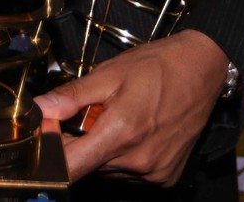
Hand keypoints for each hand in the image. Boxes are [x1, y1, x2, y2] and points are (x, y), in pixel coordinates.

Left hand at [33, 30, 230, 185]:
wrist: (203, 68)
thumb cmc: (158, 67)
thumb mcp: (109, 74)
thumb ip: (73, 97)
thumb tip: (41, 109)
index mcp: (121, 133)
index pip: (70, 168)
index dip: (52, 153)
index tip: (49, 132)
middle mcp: (138, 161)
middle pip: (88, 166)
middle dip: (80, 142)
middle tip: (92, 113)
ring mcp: (154, 172)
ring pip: (107, 169)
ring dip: (102, 149)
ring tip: (118, 118)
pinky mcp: (165, 177)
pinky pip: (130, 173)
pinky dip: (124, 155)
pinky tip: (135, 130)